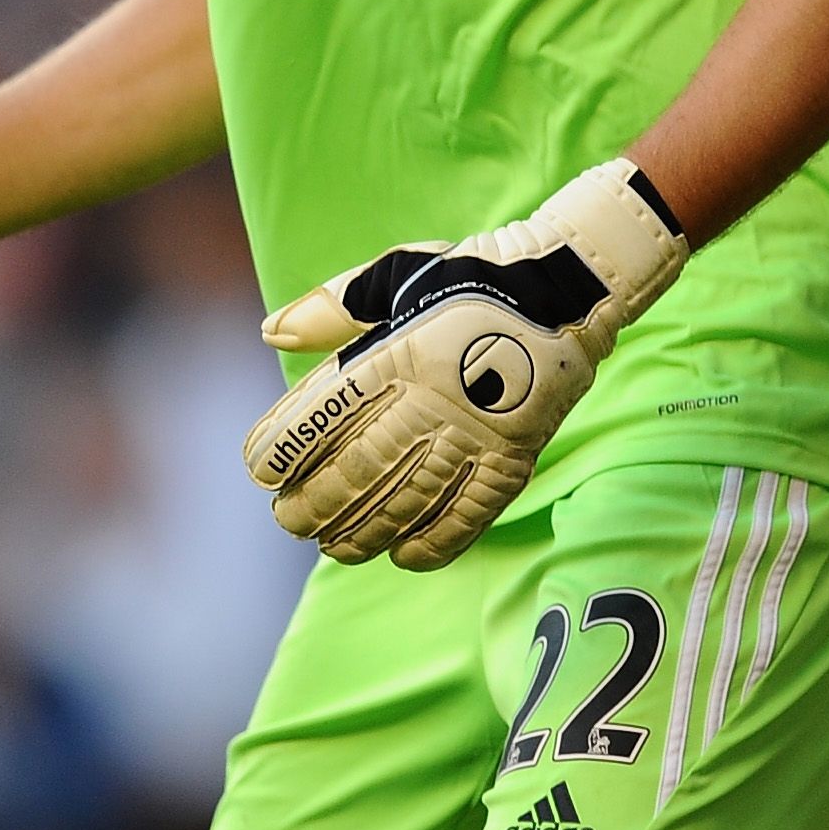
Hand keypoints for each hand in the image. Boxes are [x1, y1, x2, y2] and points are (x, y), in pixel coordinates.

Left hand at [242, 160, 688, 569]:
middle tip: (289, 520)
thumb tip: (271, 332)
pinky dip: (438, 540)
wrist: (568, 286)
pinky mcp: (516, 454)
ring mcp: (479, 431)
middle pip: (363, 465)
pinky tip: (405, 556)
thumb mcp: (396, 272)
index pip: (328, 411)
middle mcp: (436, 397)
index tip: (260, 471)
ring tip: (334, 548)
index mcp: (400, 350)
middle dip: (317, 501)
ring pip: (412, 497)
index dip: (288, 447)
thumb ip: (332, 306)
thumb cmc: (470, 276)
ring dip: (366, 530)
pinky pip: (473, 510)